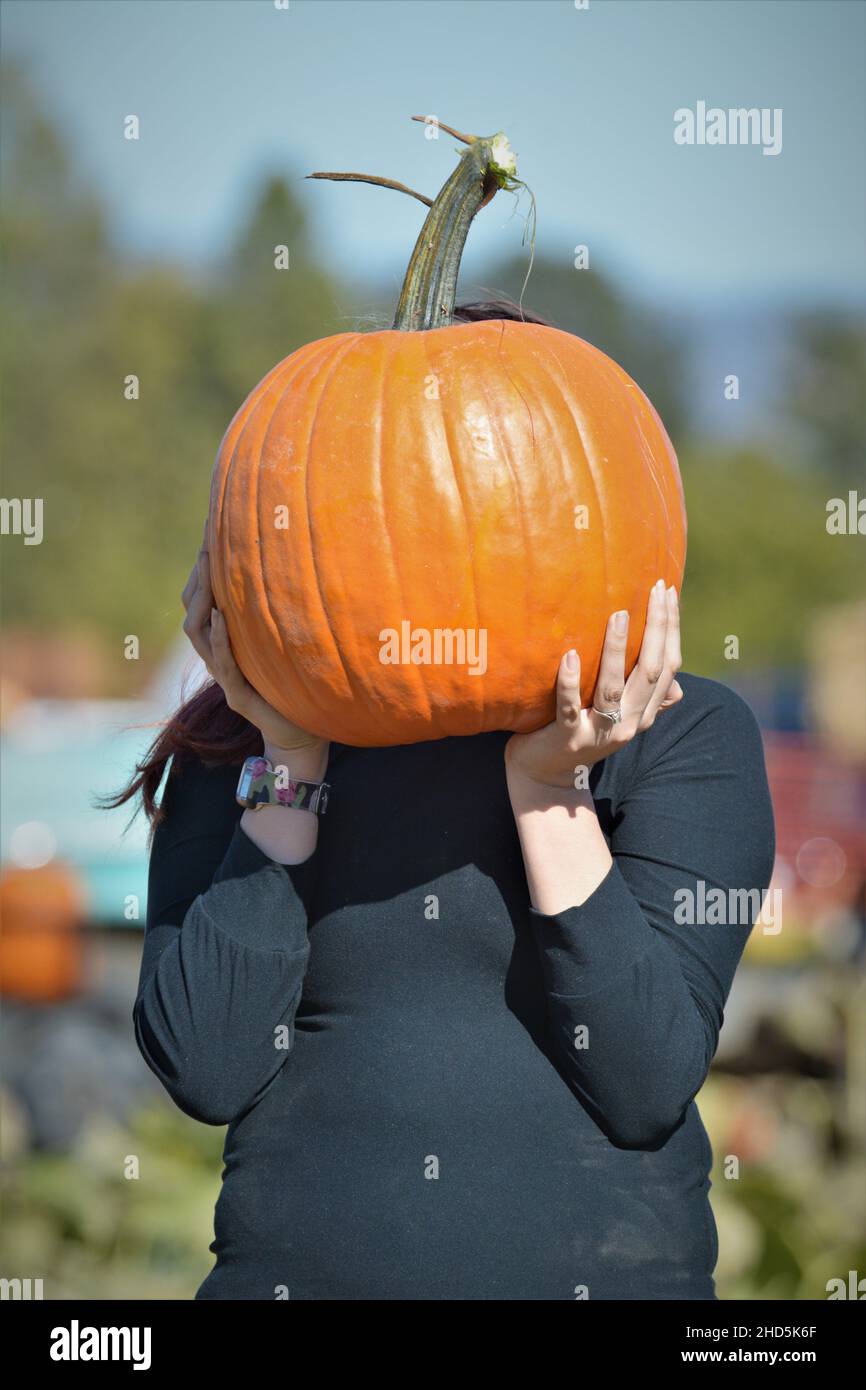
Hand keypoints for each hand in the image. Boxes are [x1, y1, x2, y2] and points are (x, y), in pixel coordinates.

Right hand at [182, 521, 328, 766]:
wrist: (304, 734)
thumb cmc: (301, 684)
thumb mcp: (291, 637)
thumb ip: (286, 609)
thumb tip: (304, 562)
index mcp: (228, 641)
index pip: (203, 598)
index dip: (203, 568)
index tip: (212, 532)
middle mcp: (220, 656)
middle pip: (192, 609)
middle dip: (198, 576)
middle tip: (208, 544)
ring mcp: (225, 677)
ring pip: (198, 633)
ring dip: (202, 598)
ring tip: (210, 568)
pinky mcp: (238, 696)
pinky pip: (223, 664)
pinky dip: (221, 638)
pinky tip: (222, 615)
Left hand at [504, 579, 682, 791]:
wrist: (545, 776)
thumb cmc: (580, 732)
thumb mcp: (615, 716)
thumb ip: (642, 699)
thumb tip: (678, 688)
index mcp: (644, 712)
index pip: (669, 666)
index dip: (672, 629)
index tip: (669, 592)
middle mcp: (629, 722)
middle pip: (652, 673)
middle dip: (657, 629)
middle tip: (654, 591)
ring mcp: (599, 733)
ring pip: (614, 689)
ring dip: (618, 651)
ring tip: (618, 615)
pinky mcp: (568, 738)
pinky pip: (570, 708)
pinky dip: (570, 682)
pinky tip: (570, 656)